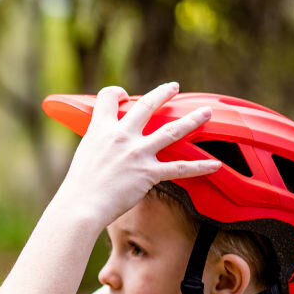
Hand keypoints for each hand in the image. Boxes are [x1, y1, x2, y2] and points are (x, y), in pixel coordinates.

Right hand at [61, 82, 218, 224]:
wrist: (81, 206)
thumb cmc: (79, 186)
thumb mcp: (84, 154)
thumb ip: (98, 145)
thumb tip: (107, 147)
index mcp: (100, 130)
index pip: (108, 97)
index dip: (116, 92)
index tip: (123, 95)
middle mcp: (121, 136)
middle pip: (146, 105)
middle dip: (163, 93)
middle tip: (174, 87)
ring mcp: (137, 153)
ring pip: (172, 130)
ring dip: (192, 119)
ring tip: (206, 113)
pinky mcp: (148, 173)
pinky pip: (180, 168)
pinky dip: (200, 166)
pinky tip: (214, 165)